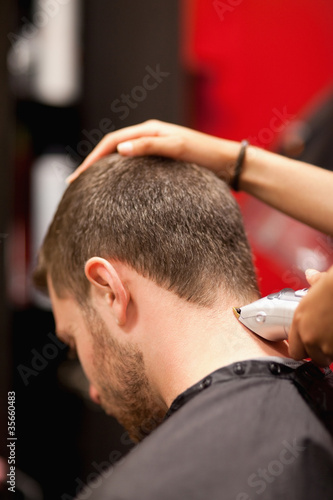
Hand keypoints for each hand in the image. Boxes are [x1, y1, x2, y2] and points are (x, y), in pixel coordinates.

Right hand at [66, 119, 239, 183]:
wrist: (228, 163)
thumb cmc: (205, 155)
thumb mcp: (178, 147)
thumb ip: (150, 146)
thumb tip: (120, 150)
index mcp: (149, 130)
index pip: (112, 142)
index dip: (93, 158)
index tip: (79, 176)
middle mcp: (149, 137)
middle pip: (113, 149)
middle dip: (93, 164)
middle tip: (76, 183)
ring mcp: (156, 149)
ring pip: (122, 158)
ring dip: (105, 169)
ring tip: (90, 186)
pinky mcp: (163, 161)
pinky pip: (135, 166)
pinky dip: (121, 174)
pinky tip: (117, 187)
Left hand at [288, 267, 332, 365]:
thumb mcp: (319, 284)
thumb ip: (313, 285)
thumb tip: (311, 275)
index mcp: (299, 321)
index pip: (295, 350)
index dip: (305, 348)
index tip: (312, 344)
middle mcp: (309, 336)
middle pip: (313, 358)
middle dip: (321, 353)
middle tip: (328, 339)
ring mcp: (325, 345)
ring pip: (327, 358)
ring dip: (332, 351)